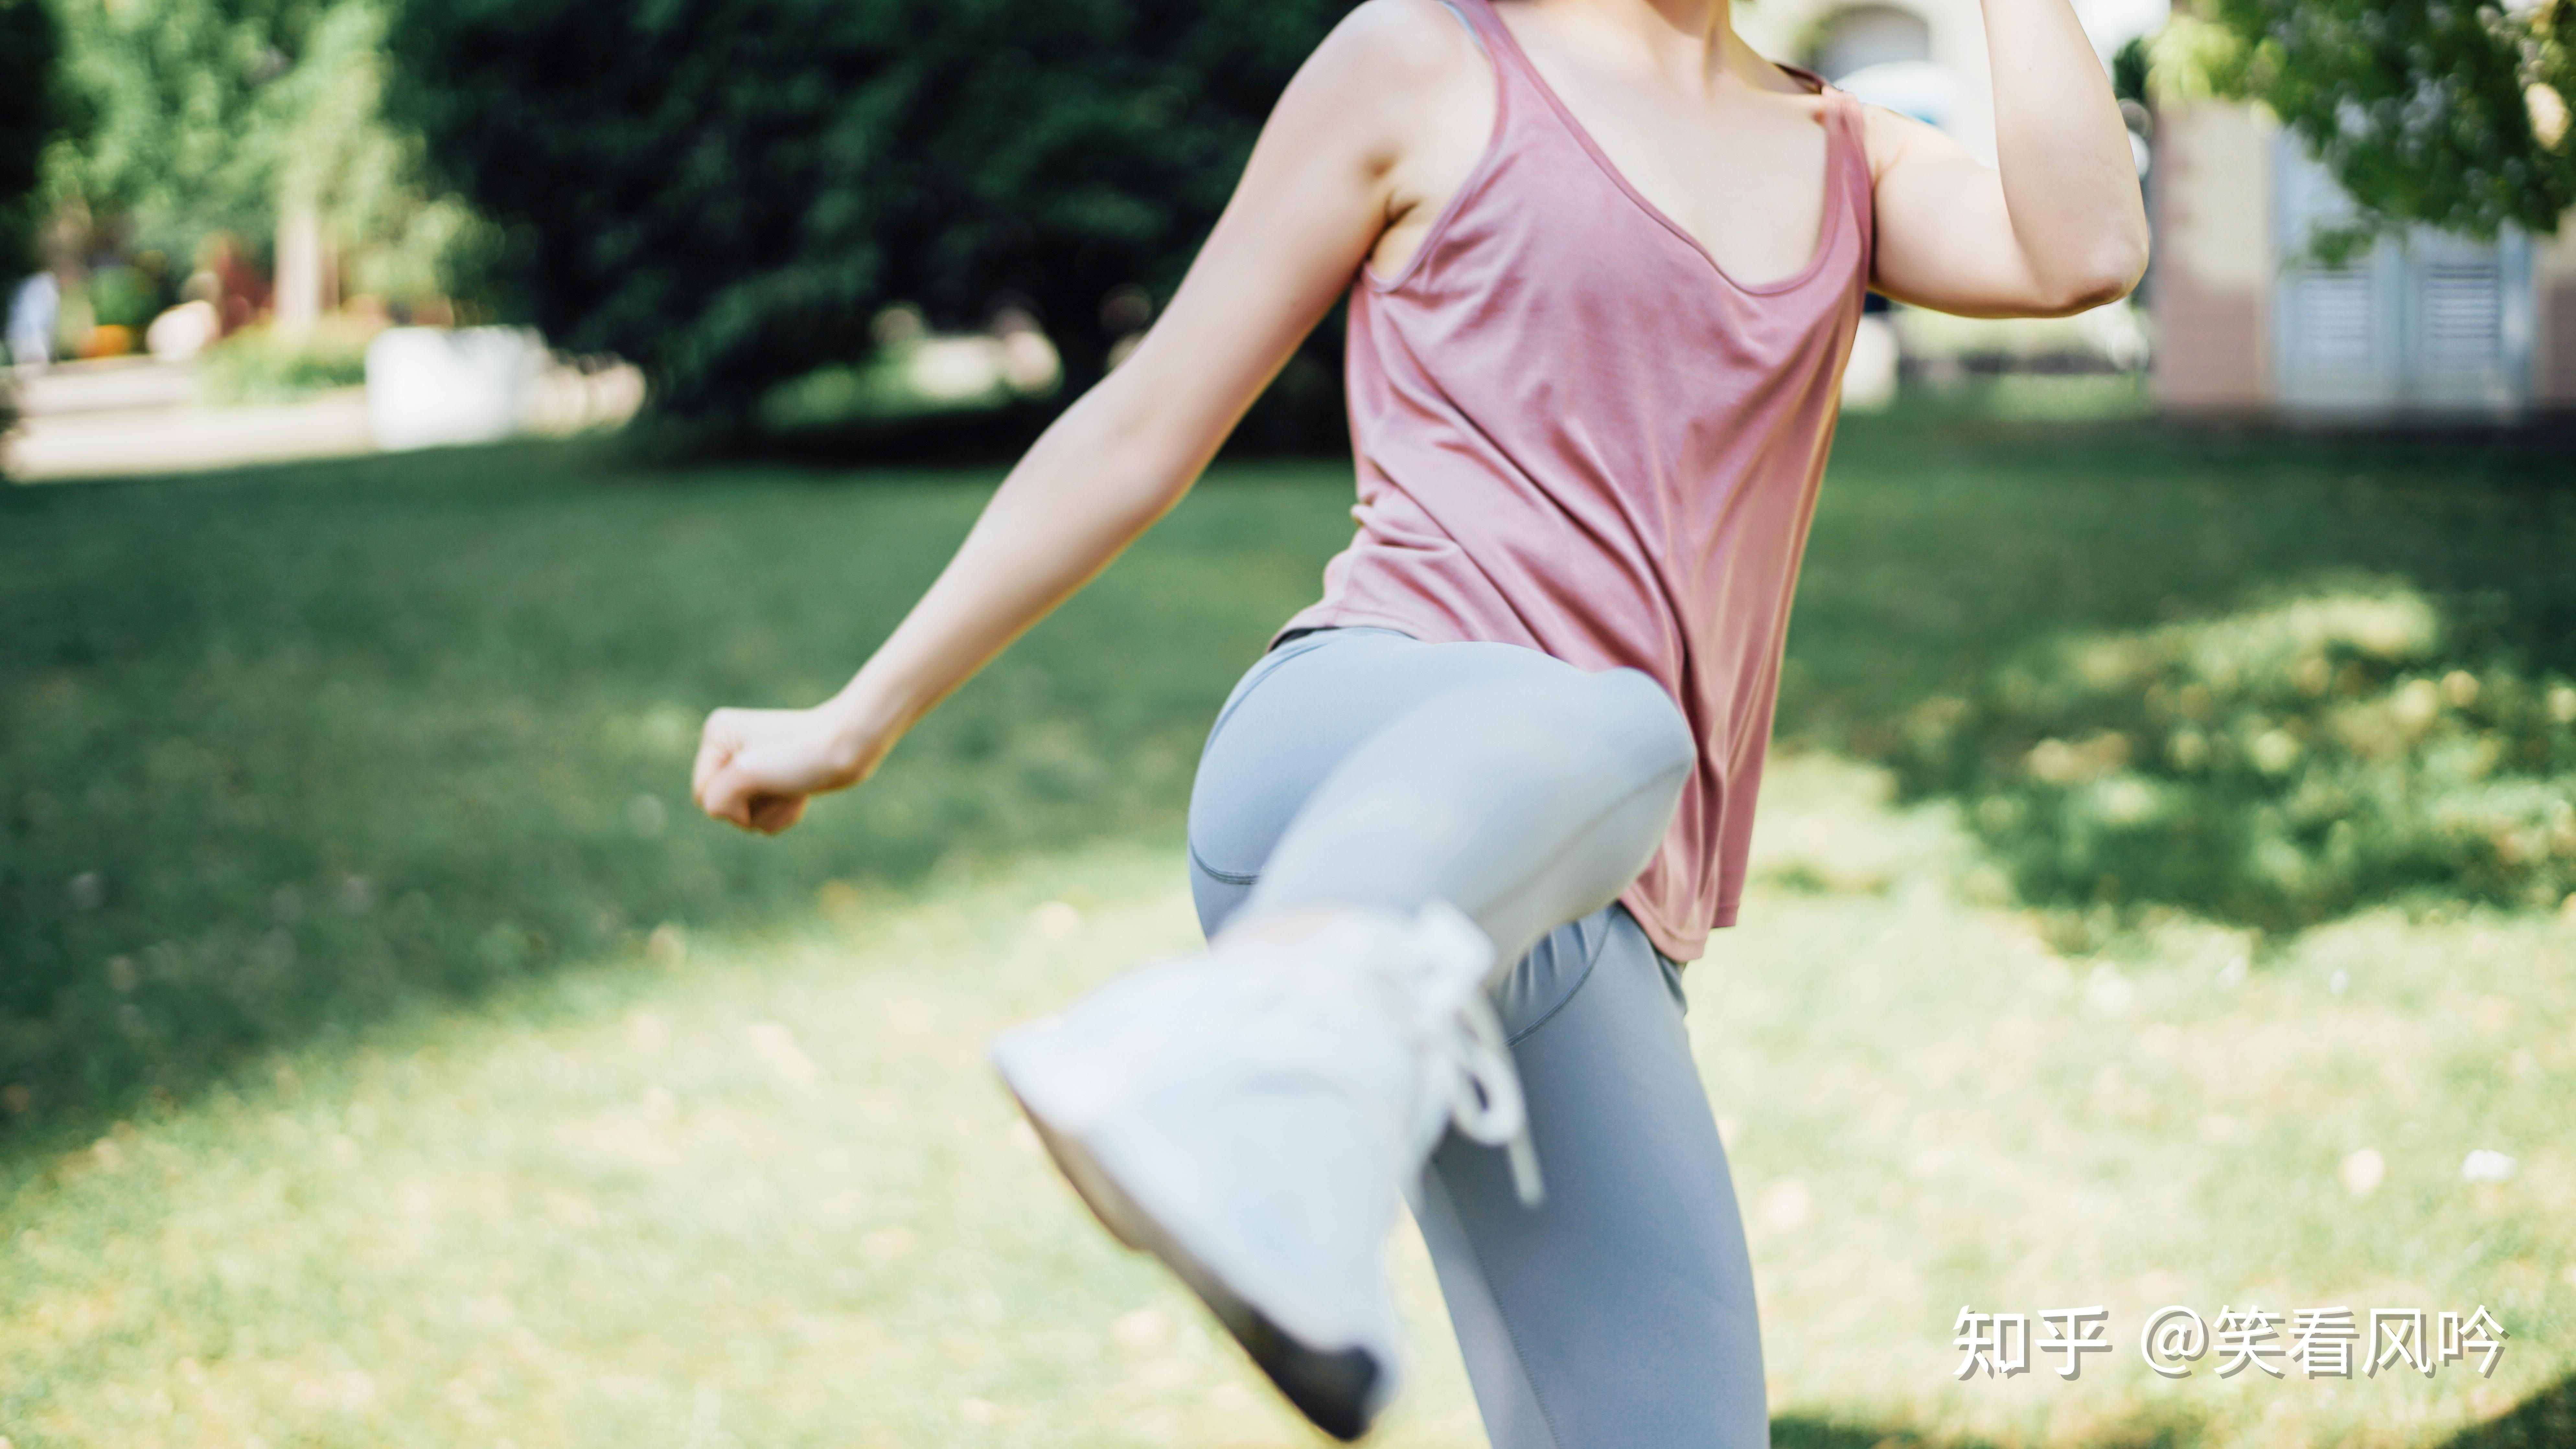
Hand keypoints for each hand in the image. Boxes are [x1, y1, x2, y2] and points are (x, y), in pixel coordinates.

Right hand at [690, 701, 883, 834]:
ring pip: (745, 817)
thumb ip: (717, 799)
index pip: (703, 794)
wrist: (851, 748)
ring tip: (794, 787)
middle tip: (781, 782)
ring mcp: (752, 766)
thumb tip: (722, 813)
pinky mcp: (774, 781)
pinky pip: (765, 818)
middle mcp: (729, 748)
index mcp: (716, 734)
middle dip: (754, 807)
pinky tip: (801, 794)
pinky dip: (784, 813)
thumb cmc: (801, 755)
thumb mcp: (747, 775)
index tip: (762, 780)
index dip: (732, 800)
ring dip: (773, 811)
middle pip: (722, 808)